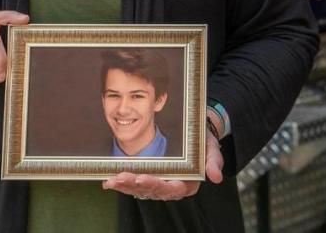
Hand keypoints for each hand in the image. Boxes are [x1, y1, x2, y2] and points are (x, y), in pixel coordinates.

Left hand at [103, 128, 224, 200]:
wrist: (194, 134)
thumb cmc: (203, 142)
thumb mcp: (212, 148)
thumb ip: (214, 162)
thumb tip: (216, 177)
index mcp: (187, 184)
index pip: (171, 189)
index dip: (156, 185)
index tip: (142, 178)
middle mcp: (171, 187)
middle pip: (152, 191)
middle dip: (134, 185)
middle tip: (120, 177)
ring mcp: (158, 184)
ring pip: (140, 189)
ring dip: (125, 186)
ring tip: (111, 180)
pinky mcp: (149, 179)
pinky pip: (134, 184)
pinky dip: (122, 183)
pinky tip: (109, 181)